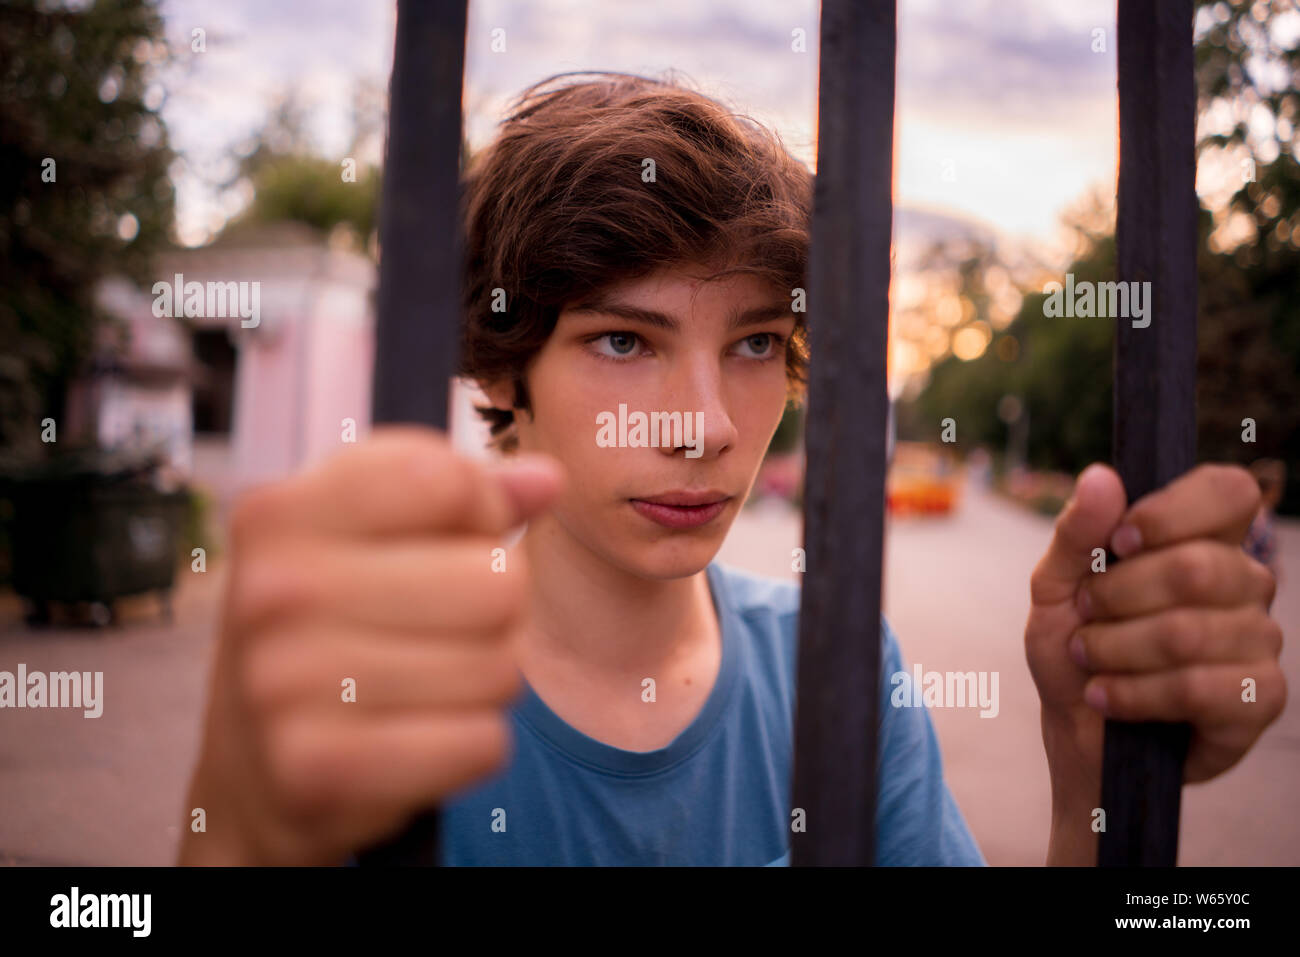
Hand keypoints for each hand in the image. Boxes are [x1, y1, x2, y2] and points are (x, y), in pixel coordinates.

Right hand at [177, 426, 562, 864]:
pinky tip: (421, 737)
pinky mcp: (320, 771)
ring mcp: (285, 685)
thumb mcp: (370, 537)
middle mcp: (273, 591)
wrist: (253, 767)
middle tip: (442, 630)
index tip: (444, 543)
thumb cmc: (331, 625)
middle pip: (498, 582)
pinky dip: (473, 744)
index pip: (450, 480)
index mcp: (280, 512)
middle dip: (496, 610)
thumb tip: (548, 479)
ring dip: (485, 680)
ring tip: (427, 684)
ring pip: (499, 668)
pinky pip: (482, 743)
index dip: (480, 513)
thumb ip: (465, 497)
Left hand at [1025, 463, 1285, 830]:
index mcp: (1204, 540)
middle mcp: (1245, 582)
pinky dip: (1134, 694)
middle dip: (1117, 597)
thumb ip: (1076, 532)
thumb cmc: (1076, 647)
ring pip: (1188, 633)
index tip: (1119, 543)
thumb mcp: (1055, 586)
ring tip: (1091, 660)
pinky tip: (1108, 697)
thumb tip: (1102, 475)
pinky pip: (1199, 688)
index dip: (1173, 511)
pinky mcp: (1260, 698)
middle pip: (1199, 566)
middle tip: (1086, 615)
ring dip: (1115, 650)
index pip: (1230, 490)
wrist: (1079, 731)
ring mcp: (1260, 640)